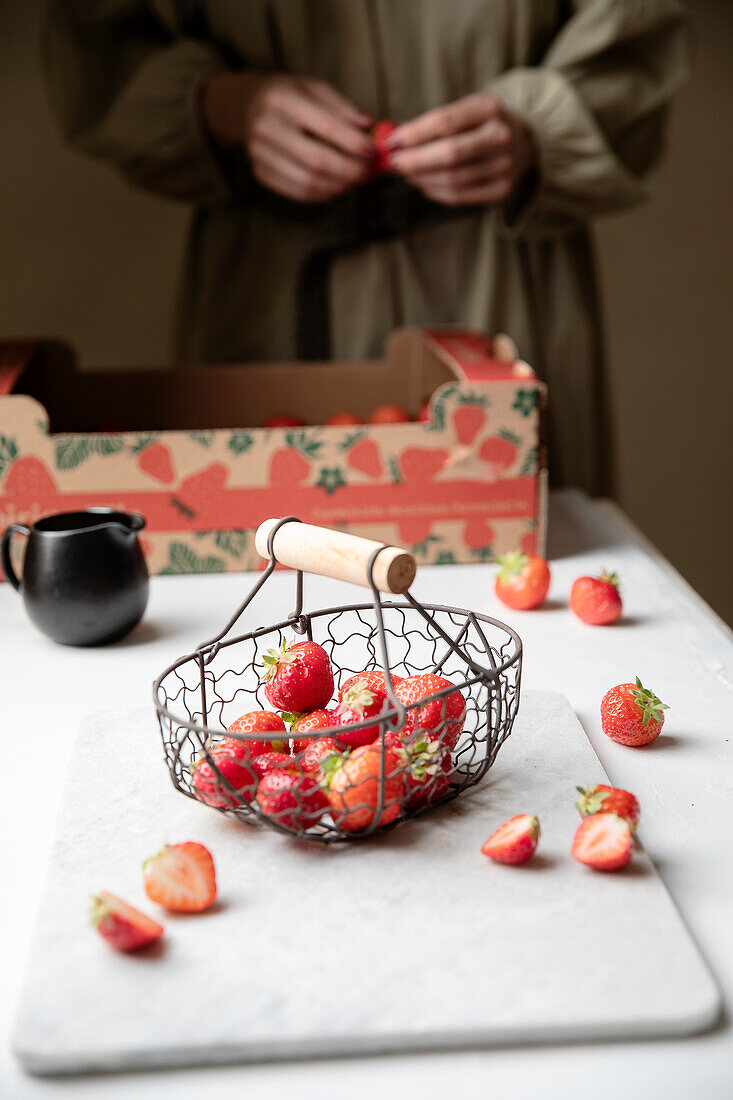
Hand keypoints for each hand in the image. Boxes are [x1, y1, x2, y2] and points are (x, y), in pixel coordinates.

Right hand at [203, 72, 373, 202]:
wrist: (248, 107)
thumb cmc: (290, 96)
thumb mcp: (314, 88)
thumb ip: (342, 108)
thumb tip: (370, 127)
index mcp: (281, 99)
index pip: (324, 127)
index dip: (353, 143)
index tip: (373, 151)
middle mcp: (266, 127)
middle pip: (316, 160)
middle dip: (349, 170)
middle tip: (369, 172)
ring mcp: (259, 154)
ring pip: (308, 181)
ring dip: (339, 186)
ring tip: (357, 180)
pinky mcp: (260, 173)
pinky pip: (298, 192)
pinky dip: (324, 193)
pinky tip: (338, 186)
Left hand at [387, 94, 534, 206]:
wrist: (522, 141)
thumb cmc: (479, 125)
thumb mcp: (464, 111)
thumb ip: (431, 125)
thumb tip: (392, 142)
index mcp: (490, 108)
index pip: (445, 122)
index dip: (414, 134)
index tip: (390, 142)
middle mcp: (501, 136)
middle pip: (450, 154)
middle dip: (415, 160)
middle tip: (393, 163)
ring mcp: (504, 165)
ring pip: (452, 179)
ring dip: (421, 178)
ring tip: (406, 173)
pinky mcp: (502, 190)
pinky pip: (459, 197)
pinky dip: (435, 192)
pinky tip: (424, 184)